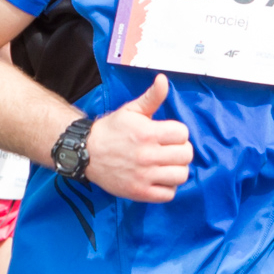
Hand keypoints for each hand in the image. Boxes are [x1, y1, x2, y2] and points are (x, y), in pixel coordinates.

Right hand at [84, 74, 192, 202]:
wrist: (86, 153)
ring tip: (166, 164)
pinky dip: (168, 187)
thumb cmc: (112, 130)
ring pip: (181, 175)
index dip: (178, 133)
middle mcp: (147, 156)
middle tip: (169, 149)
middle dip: (181, 150)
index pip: (183, 134)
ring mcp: (144, 176)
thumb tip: (163, 79)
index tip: (168, 134)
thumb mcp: (131, 110)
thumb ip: (151, 97)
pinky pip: (169, 194)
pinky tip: (159, 177)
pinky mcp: (139, 192)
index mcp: (147, 133)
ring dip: (177, 169)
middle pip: (186, 155)